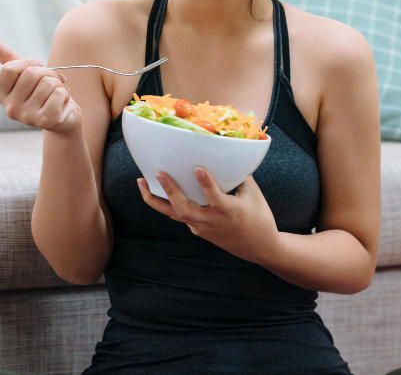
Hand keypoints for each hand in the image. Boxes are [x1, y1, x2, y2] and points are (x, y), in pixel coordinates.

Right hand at [0, 37, 81, 134]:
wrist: (64, 118)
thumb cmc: (43, 93)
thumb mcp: (25, 73)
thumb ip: (7, 57)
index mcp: (3, 95)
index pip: (9, 69)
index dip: (28, 62)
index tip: (39, 65)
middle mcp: (11, 108)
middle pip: (31, 74)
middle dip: (48, 73)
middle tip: (53, 82)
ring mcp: (27, 116)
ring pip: (47, 83)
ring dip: (59, 84)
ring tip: (57, 94)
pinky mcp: (45, 120)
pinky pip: (59, 93)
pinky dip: (65, 94)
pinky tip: (63, 103)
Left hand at [137, 168, 279, 264]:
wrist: (258, 248)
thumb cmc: (259, 217)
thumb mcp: (254, 195)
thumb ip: (239, 175)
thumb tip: (228, 153)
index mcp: (228, 211)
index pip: (215, 198)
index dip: (206, 184)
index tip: (198, 168)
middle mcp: (211, 221)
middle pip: (184, 209)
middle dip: (170, 191)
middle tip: (159, 173)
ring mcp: (201, 228)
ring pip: (174, 214)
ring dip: (155, 199)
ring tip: (141, 182)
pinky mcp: (197, 230)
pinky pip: (179, 216)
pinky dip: (167, 204)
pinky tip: (156, 190)